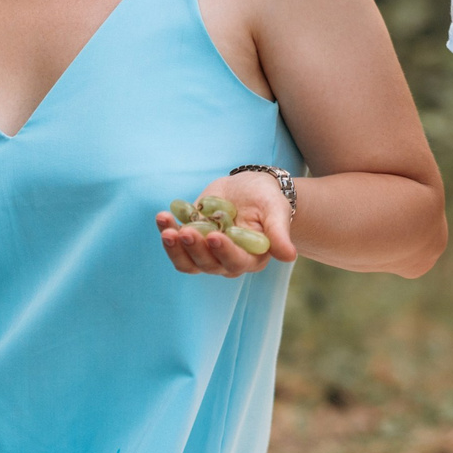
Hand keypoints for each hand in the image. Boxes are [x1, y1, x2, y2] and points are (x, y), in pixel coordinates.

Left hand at [156, 171, 298, 278]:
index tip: (214, 236)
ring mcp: (206, 254)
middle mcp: (227, 262)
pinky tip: (162, 217)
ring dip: (173, 248)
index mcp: (251, 258)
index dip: (224, 252)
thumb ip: (279, 233)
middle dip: (194, 248)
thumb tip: (289, 256)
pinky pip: (175, 245)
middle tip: (184, 231)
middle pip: (207, 264)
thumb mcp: (276, 210)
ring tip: (166, 227)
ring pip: (187, 261)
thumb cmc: (267, 199)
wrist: (248, 188)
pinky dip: (167, 232)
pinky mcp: (191, 241)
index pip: (235, 262)